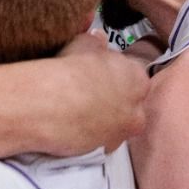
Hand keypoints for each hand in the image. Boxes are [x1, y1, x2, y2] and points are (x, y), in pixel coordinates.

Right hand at [36, 33, 150, 153]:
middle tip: (90, 95)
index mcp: (137, 78)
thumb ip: (96, 42)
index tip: (98, 75)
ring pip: (117, 124)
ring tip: (79, 112)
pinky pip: (102, 140)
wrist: (50, 105)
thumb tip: (99, 38)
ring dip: (104, 119)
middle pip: (130, 103)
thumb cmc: (69, 69)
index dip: (115, 75)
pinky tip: (74, 127)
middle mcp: (137, 108)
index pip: (133, 75)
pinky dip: (92, 134)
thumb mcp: (83, 44)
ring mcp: (122, 133)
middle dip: (115, 100)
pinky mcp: (105, 151)